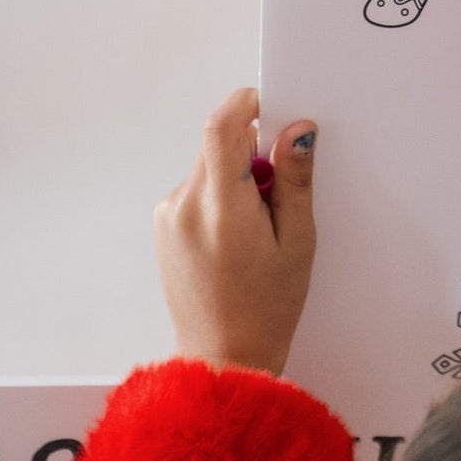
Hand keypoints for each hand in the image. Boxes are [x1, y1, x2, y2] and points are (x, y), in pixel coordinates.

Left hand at [154, 89, 317, 374]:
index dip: (247, 104)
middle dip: (252, 154)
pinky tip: (238, 240)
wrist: (224, 355)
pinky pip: (196, 191)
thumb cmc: (267, 308)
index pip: (222, 126)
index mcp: (220, 207)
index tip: (271, 105)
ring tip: (259, 230)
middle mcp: (184, 204)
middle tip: (279, 195)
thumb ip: (296, 180)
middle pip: (217, 146)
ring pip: (208, 169)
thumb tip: (297, 130)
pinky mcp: (163, 226)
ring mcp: (168, 215)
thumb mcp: (297, 242)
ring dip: (237, 180)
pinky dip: (221, 199)